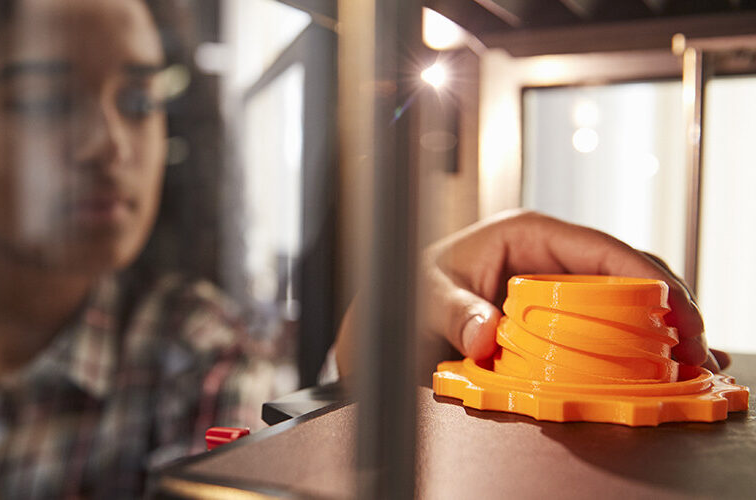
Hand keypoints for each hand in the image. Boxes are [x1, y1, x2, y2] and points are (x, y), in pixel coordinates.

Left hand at [420, 210, 726, 370]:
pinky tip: (666, 366)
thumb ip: (453, 311)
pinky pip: (605, 324)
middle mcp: (549, 255)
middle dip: (669, 304)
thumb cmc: (409, 289)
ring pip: (624, 298)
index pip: (599, 248)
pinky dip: (637, 343)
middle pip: (625, 271)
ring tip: (696, 360)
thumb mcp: (425, 296)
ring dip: (662, 327)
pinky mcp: (556, 314)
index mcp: (526, 233)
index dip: (645, 275)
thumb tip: (486, 333)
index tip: (676, 307)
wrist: (393, 312)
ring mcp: (556, 284)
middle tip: (697, 346)